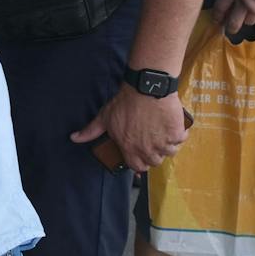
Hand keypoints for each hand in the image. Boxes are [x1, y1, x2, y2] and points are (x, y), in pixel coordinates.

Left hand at [71, 87, 187, 172]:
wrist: (146, 88)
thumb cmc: (125, 103)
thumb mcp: (105, 117)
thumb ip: (90, 131)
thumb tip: (74, 138)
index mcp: (130, 148)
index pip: (137, 167)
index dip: (139, 162)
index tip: (141, 154)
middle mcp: (147, 149)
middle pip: (154, 161)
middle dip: (154, 153)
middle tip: (152, 140)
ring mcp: (163, 142)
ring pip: (169, 152)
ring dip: (167, 145)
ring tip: (162, 132)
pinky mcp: (177, 133)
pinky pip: (181, 140)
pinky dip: (179, 134)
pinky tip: (173, 126)